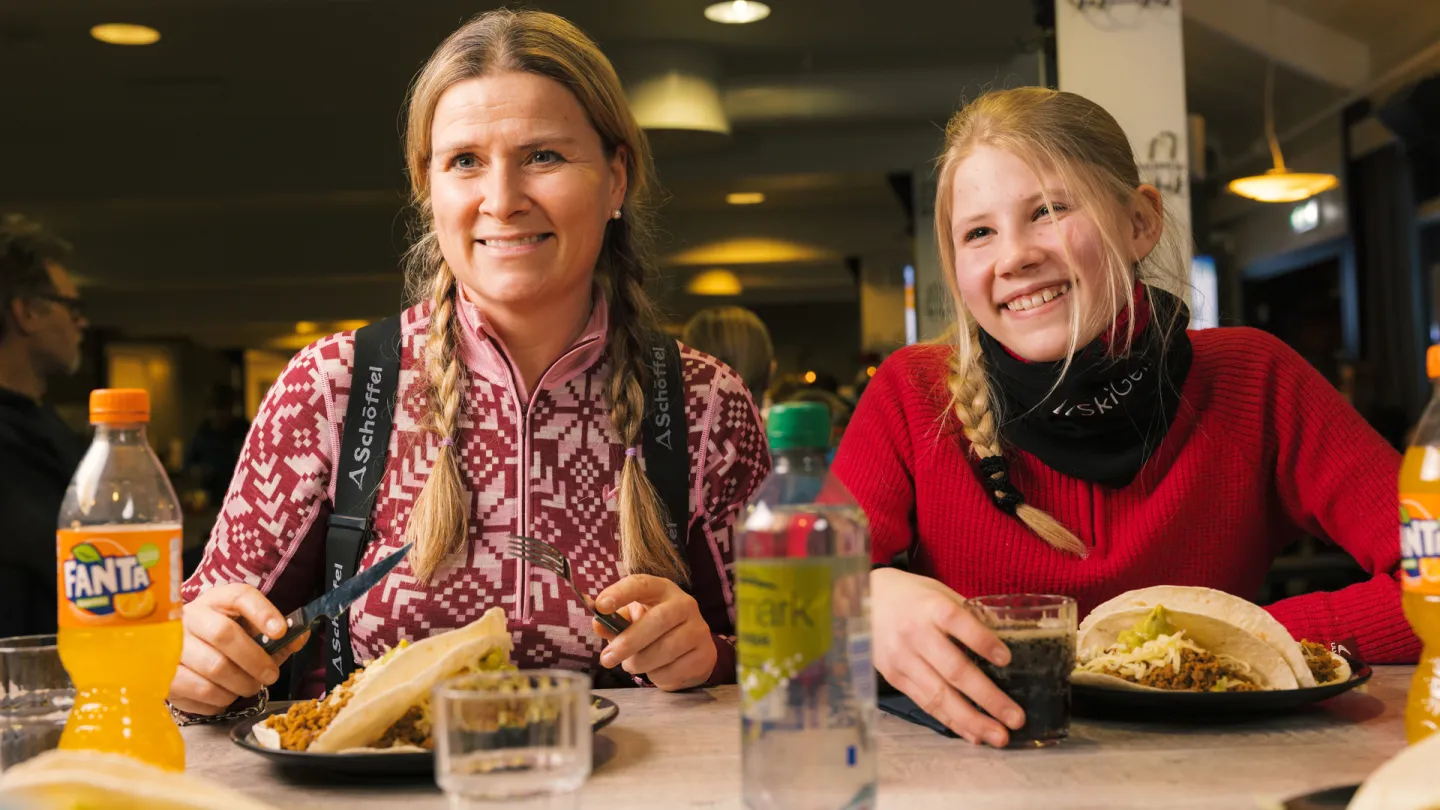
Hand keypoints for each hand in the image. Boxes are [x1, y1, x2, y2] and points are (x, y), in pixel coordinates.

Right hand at [167, 583, 308, 715]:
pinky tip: (223, 695)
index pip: (239, 596)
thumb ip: (275, 634)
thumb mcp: (247, 629)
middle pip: (224, 635)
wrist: (173, 654)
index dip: (262, 612)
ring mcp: (170, 646)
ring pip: (213, 668)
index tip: (281, 632)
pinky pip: (198, 693)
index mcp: (215, 601)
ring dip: (240, 685)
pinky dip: (219, 700)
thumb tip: (300, 636)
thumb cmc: (219, 641)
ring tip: (248, 687)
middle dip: (255, 660)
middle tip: (271, 675)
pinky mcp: (162, 676)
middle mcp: (189, 617)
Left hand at [592, 574, 717, 691]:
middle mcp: (684, 604)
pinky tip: (656, 670)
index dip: (621, 593)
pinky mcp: (705, 653)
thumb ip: (614, 622)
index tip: (601, 606)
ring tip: (631, 665)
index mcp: (662, 589)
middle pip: (658, 619)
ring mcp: (698, 628)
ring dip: (641, 662)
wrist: (691, 649)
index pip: (642, 584)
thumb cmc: (655, 630)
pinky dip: (657, 675)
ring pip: (666, 649)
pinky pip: (675, 669)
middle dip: (629, 641)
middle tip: (607, 659)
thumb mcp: (633, 621)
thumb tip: (598, 625)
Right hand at [871, 568, 1024, 746]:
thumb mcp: (940, 593)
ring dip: (972, 720)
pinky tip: (973, 733)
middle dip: (988, 698)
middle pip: (954, 670)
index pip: (958, 623)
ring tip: (999, 737)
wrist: (863, 601)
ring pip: (939, 696)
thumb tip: (1008, 639)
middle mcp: (915, 634)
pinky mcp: (894, 677)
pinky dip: (952, 721)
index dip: (983, 641)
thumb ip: (968, 615)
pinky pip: (926, 704)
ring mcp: (902, 658)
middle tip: (1016, 718)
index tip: (1007, 659)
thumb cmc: (912, 597)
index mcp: (931, 607)